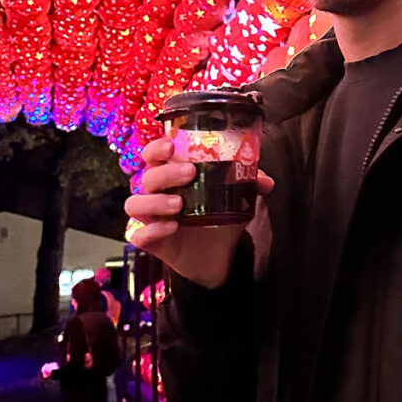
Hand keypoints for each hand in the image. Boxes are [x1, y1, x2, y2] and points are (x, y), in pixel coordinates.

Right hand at [124, 137, 273, 288]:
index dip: (156, 148)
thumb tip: (265, 180)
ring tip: (179, 205)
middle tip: (189, 173)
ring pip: (135, 203)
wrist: (219, 255)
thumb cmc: (220, 217)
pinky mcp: (151, 241)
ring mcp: (151, 217)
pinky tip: (171, 228)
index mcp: (173, 175)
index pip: (153, 155)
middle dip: (166, 173)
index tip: (171, 146)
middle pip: (147, 176)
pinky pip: (139, 235)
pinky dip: (152, 230)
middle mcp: (158, 193)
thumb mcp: (237, 199)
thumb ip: (248, 185)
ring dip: (155, 201)